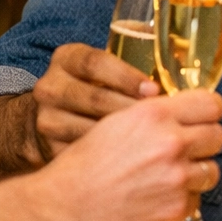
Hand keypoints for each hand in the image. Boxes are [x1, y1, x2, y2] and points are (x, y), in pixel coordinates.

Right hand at [32, 42, 161, 158]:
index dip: (126, 76)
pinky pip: (85, 156)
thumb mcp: (104, 67)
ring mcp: (47, 119)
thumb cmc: (95, 88)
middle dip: (133, 112)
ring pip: (90, 130)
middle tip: (164, 122)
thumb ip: (131, 64)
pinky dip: (113, 161)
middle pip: (95, 98)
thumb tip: (174, 71)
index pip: (95, 63)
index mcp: (67, 58)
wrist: (54, 119)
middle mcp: (51, 86)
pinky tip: (136, 162)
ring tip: (155, 144)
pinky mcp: (50, 148)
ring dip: (126, 140)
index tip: (153, 90)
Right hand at [44, 89, 221, 220]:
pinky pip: (196, 200)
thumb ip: (153, 116)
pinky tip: (158, 198)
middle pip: (218, 136)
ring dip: (197, 174)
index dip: (208, 113)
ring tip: (170, 178)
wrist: (62, 210)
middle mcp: (170, 143)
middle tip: (186, 151)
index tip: (203, 119)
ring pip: (212, 170)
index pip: (211, 104)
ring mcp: (176, 178)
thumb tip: (182, 114)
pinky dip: (182, 200)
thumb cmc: (82, 168)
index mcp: (154, 115)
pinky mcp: (175, 208)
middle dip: (204, 143)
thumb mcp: (116, 124)